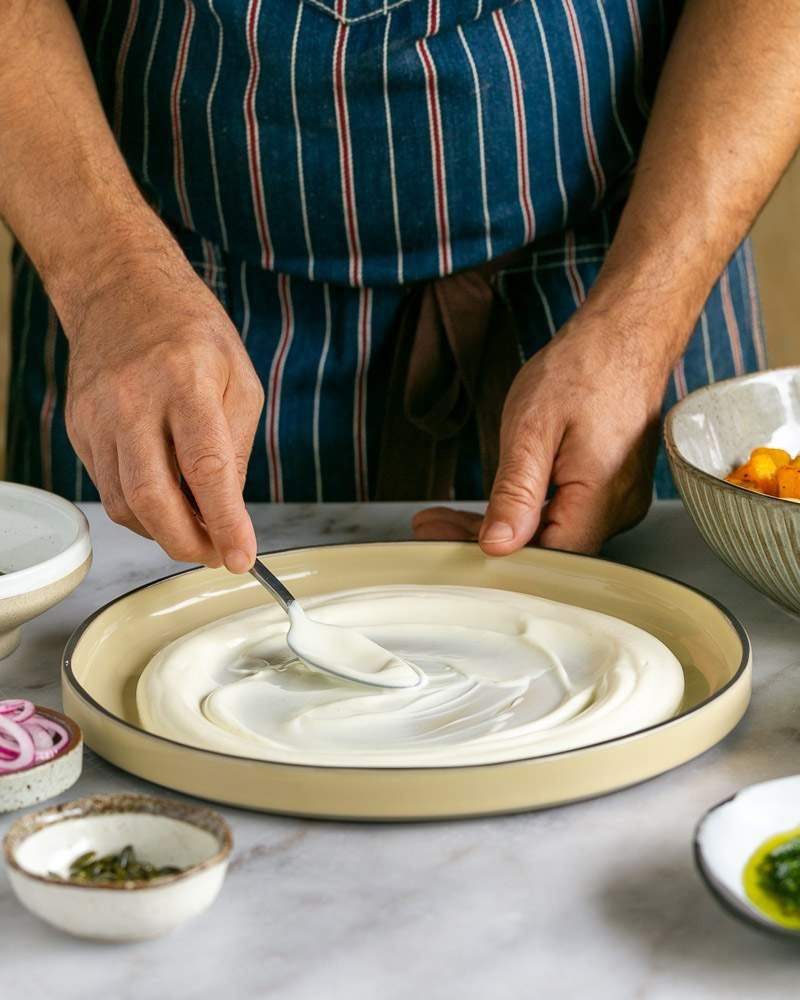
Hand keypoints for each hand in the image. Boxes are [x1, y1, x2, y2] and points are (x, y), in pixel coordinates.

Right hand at [63, 245, 263, 570]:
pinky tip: (166, 501)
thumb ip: (237, 449)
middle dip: (187, 544)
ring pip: (125, 504)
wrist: (121, 291)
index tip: (240, 557)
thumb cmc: (191, 333)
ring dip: (164, 532)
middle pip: (153, 498)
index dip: (224, 522)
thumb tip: (226, 513)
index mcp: (187, 381)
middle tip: (215, 555)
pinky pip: (109, 490)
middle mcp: (134, 400)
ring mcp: (98, 416)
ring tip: (196, 529)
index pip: (206, 468)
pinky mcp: (80, 430)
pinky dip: (141, 510)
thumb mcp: (240, 380)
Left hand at [412, 299, 666, 555]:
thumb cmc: (584, 368)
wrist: (624, 336)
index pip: (545, 557)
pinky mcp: (608, 492)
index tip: (443, 541)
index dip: (493, 558)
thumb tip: (498, 543)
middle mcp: (617, 509)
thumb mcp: (532, 427)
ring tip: (447, 519)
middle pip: (546, 550)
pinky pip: (563, 517)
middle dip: (484, 541)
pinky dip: (524, 514)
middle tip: (433, 528)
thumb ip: (516, 491)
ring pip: (551, 535)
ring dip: (500, 528)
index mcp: (602, 496)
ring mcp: (616, 503)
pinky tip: (491, 507)